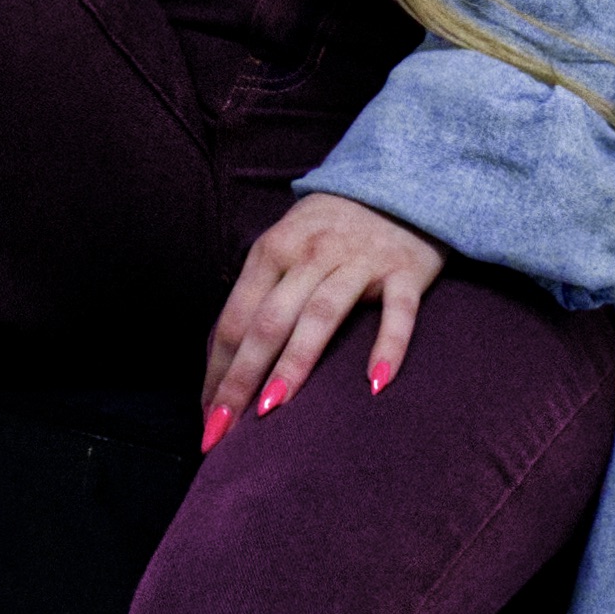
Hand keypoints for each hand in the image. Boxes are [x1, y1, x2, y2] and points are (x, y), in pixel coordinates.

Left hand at [200, 194, 444, 449]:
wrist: (401, 184)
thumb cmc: (331, 230)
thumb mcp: (287, 247)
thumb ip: (262, 294)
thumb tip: (227, 361)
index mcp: (274, 249)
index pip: (237, 317)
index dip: (219, 368)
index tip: (209, 415)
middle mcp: (313, 253)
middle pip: (269, 321)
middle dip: (242, 377)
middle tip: (226, 430)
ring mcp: (360, 261)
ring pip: (321, 314)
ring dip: (295, 362)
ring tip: (273, 408)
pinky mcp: (405, 271)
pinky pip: (397, 313)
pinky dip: (387, 346)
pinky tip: (375, 384)